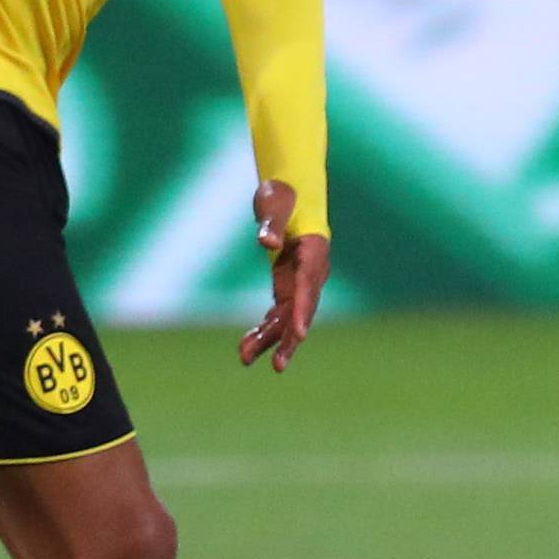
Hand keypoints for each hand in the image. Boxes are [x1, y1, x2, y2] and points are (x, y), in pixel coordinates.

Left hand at [238, 179, 329, 374]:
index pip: (308, 285)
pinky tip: (246, 347)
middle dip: (290, 338)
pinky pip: (277, 314)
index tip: (299, 333)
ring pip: (287, 318)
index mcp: (314, 250)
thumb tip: (266, 242)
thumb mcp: (274, 202)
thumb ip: (271, 223)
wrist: (288, 192)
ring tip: (245, 359)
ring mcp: (299, 281)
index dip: (303, 310)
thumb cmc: (283, 193)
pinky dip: (263, 330)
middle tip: (278, 366)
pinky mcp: (287, 286)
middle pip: (302, 310)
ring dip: (269, 340)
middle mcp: (311, 272)